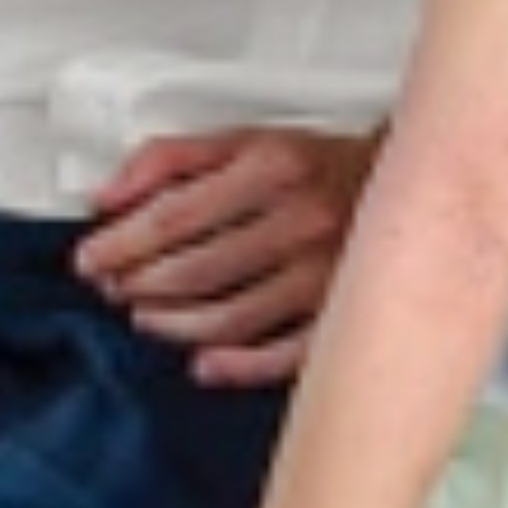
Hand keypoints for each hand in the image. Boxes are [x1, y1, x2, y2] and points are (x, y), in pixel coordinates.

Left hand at [78, 128, 375, 385]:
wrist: (417, 186)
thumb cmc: (320, 167)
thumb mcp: (246, 140)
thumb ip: (169, 158)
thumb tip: (103, 199)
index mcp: (273, 167)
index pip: (174, 216)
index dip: (121, 244)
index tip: (90, 258)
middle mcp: (302, 220)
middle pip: (195, 271)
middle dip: (139, 285)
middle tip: (113, 289)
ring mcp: (327, 275)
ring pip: (230, 318)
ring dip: (174, 326)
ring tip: (146, 319)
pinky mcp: (345, 315)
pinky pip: (285, 357)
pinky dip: (238, 367)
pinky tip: (204, 365)